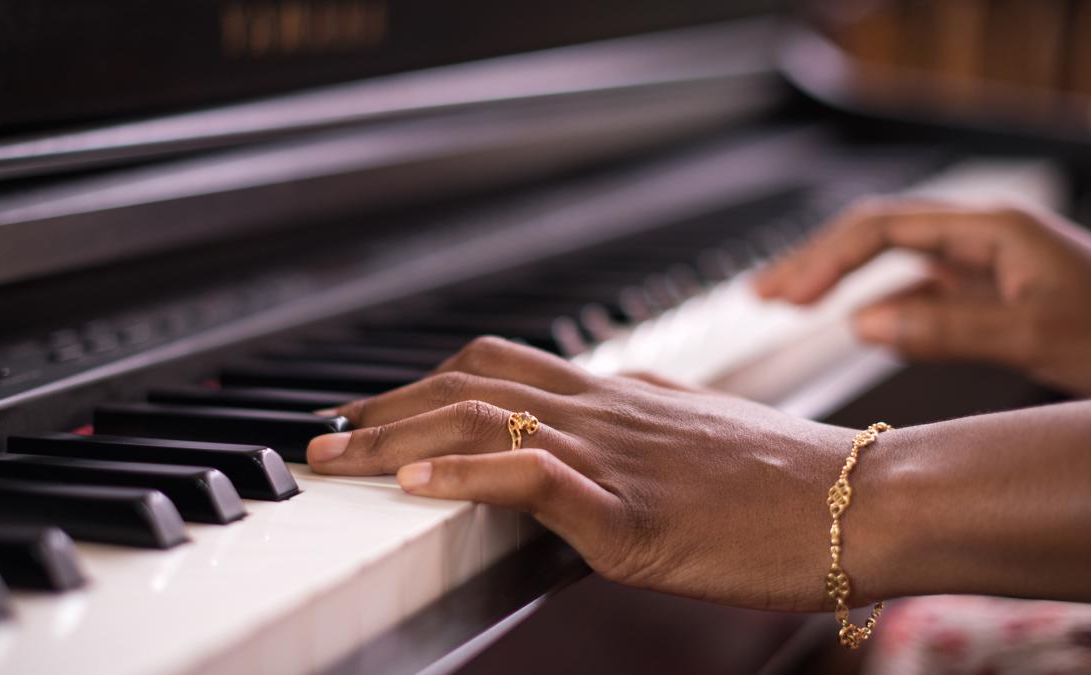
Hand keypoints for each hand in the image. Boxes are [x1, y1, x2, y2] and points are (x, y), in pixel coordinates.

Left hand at [307, 337, 864, 610]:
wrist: (864, 499)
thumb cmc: (791, 480)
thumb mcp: (699, 438)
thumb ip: (637, 432)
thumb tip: (587, 446)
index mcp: (620, 395)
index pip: (499, 365)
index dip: (425, 382)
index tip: (378, 408)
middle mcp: (605, 411)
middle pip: (468, 383)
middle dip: (384, 407)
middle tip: (327, 434)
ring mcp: (614, 456)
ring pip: (479, 418)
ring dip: (392, 437)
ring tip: (336, 460)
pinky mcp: (631, 514)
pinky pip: (532, 475)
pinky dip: (464, 474)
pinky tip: (415, 485)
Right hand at [754, 200, 1090, 395]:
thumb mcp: (1034, 337)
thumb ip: (945, 328)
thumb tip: (863, 322)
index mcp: (991, 230)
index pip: (882, 229)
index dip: (826, 259)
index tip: (786, 295)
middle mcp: (982, 240)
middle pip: (877, 237)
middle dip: (817, 262)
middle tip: (764, 294)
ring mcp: (985, 266)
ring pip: (893, 263)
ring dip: (840, 280)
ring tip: (788, 303)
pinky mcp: (990, 294)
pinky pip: (919, 291)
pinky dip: (880, 305)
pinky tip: (857, 323)